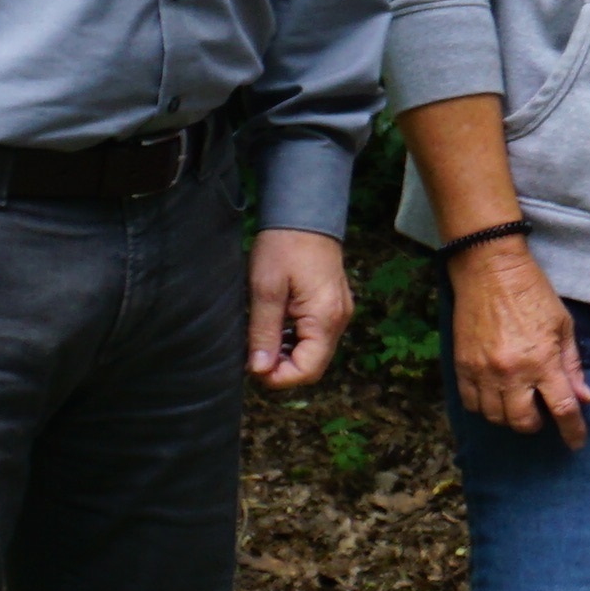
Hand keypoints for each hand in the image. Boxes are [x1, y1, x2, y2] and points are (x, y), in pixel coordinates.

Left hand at [246, 228, 354, 389]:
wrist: (304, 213)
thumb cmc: (283, 247)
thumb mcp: (265, 290)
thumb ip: (264, 332)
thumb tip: (259, 369)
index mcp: (325, 319)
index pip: (307, 370)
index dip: (278, 377)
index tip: (251, 366)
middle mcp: (339, 320)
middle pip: (312, 364)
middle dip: (282, 368)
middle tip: (252, 356)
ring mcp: (338, 312)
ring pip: (314, 351)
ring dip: (286, 354)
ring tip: (259, 341)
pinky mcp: (332, 305)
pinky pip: (315, 335)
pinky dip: (294, 340)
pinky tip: (274, 328)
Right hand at [452, 232, 589, 446]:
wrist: (489, 271)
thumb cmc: (532, 294)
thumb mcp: (563, 326)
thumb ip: (572, 366)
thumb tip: (585, 398)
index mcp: (542, 361)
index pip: (562, 409)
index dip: (573, 431)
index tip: (576, 442)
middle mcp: (512, 372)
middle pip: (523, 422)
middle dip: (536, 424)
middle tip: (541, 412)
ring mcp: (483, 371)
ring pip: (495, 417)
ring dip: (509, 417)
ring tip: (517, 402)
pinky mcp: (461, 366)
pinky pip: (470, 403)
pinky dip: (484, 407)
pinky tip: (494, 396)